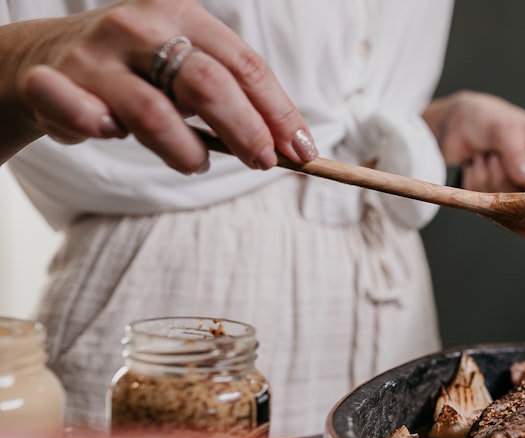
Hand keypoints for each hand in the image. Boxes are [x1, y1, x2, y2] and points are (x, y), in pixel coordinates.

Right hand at [1, 0, 317, 172]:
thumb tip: (293, 145)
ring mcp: (94, 53)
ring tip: (196, 161)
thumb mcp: (188, 69)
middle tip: (263, 163)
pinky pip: (80, 113)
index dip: (278, 112)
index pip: (244, 65)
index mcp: (180, 13)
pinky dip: (96, 127)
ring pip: (154, 113)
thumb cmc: (139, 70)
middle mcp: (137, 26)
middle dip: (246, 132)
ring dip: (186, 151)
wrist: (48, 59)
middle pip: (208, 85)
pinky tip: (110, 132)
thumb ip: (235, 98)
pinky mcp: (54, 82)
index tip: (302, 150)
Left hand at [423, 90, 524, 192]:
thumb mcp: (505, 129)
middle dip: (502, 175)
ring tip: (485, 154)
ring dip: (486, 175)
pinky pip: (485, 200)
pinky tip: (476, 163)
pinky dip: (474, 181)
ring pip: (503, 199)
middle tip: (495, 154)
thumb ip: (518, 153)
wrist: (454, 123)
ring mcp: (513, 183)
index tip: (521, 178)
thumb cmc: (485, 116)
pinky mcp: (493, 191)